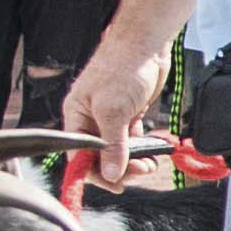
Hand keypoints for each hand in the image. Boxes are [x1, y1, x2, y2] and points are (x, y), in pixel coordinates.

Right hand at [60, 32, 166, 169]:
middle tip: (140, 173)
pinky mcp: (128, 113)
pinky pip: (131, 138)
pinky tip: (154, 154)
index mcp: (75, 116)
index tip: (115, 186)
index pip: (78, 155)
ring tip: (149, 166)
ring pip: (117, 149)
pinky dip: (141, 148)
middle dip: (118, 168)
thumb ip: (112, 145)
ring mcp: (109, 116)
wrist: (145, 44)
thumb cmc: (122, 68)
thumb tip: (111, 174)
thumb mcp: (113, 110)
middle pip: (98, 155)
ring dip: (132, 161)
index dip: (94, 173)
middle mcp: (89, 118)